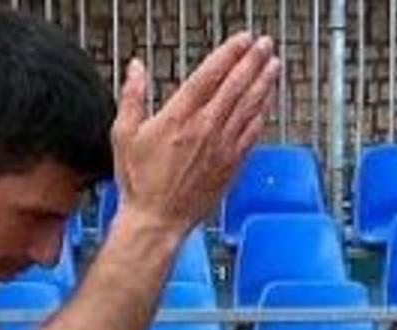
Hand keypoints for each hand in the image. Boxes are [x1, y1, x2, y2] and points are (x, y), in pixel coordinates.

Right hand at [110, 32, 281, 231]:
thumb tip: (136, 68)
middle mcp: (205, 129)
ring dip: (263, 83)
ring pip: (249, 107)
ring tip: (273, 65)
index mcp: (178, 117)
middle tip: (264, 45)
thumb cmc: (139, 183)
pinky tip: (267, 102)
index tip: (241, 40)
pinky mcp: (232, 165)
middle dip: (252, 61)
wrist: (157, 220)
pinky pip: (252, 133)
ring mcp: (222, 147)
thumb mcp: (123, 135)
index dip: (229, 54)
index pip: (209, 76)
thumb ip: (132, 97)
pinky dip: (262, 114)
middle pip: (235, 86)